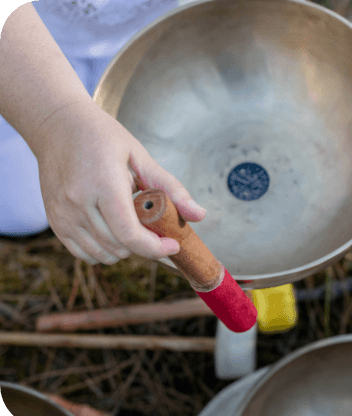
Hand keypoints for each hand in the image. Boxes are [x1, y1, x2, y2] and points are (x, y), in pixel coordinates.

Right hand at [33, 100, 206, 264]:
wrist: (58, 126)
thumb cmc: (103, 137)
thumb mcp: (141, 157)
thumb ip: (171, 188)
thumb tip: (200, 215)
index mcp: (104, 184)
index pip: (130, 234)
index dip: (156, 248)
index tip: (173, 244)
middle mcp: (78, 202)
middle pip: (120, 247)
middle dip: (145, 245)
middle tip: (154, 227)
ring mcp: (63, 214)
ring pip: (103, 255)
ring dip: (125, 250)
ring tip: (131, 225)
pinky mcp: (55, 221)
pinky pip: (84, 254)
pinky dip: (104, 251)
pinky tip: (113, 231)